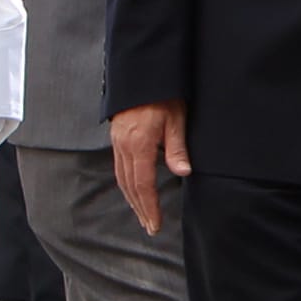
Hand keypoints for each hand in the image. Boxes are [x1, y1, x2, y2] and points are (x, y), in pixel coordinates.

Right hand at [110, 100, 190, 234]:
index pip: (143, 185)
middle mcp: (124, 146)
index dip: (150, 207)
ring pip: (122, 178)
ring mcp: (118, 141)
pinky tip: (134, 190)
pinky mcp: (117, 137)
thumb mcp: (176, 118)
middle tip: (150, 228)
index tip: (155, 225)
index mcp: (139, 144)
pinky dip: (127, 184)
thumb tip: (183, 173)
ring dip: (132, 199)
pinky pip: (119, 167)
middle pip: (130, 186)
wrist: (141, 72)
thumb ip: (176, 147)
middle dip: (140, 209)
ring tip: (143, 215)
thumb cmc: (163, 93)